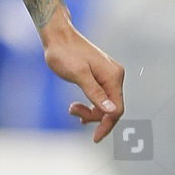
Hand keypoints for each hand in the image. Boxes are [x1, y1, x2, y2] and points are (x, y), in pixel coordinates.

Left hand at [42, 17, 124, 143]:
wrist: (58, 36)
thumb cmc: (65, 54)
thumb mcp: (78, 75)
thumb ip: (95, 93)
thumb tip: (112, 111)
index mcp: (113, 76)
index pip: (116, 109)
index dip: (106, 126)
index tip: (94, 138)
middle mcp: (115, 75)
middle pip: (112, 108)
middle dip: (94, 116)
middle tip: (72, 111)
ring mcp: (108, 74)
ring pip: (105, 103)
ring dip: (90, 110)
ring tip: (71, 108)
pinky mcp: (100, 74)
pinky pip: (100, 96)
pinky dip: (90, 104)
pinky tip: (78, 107)